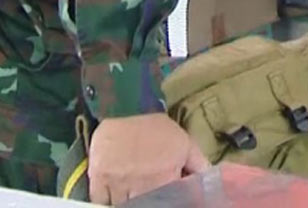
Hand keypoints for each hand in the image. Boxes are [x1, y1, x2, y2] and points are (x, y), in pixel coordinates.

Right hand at [88, 113, 208, 204]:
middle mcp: (141, 186)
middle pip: (144, 205)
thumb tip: (209, 182)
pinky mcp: (99, 179)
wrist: (127, 108)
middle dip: (148, 200)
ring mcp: (118, 184)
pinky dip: (107, 200)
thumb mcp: (186, 144)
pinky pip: (101, 201)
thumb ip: (198, 167)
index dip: (169, 200)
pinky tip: (114, 194)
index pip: (169, 202)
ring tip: (133, 190)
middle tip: (148, 188)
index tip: (166, 196)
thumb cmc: (158, 128)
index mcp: (165, 180)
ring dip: (127, 201)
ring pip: (122, 206)